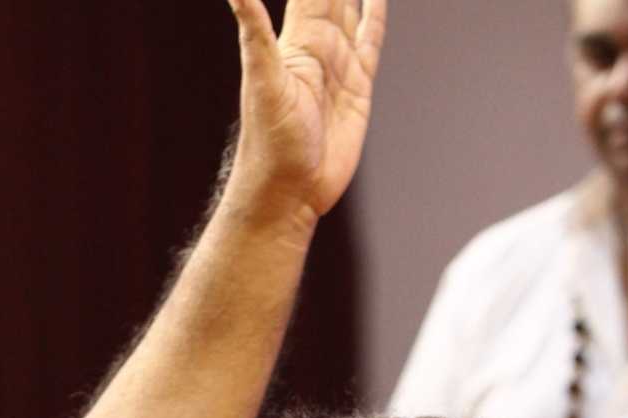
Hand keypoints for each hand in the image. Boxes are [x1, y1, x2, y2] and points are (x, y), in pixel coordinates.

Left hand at [229, 0, 386, 224]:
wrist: (287, 191)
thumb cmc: (269, 144)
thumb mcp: (262, 82)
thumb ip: (253, 33)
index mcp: (296, 40)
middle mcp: (318, 46)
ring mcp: (339, 65)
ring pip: (353, 8)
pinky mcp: (358, 88)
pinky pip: (369, 43)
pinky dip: (374, 18)